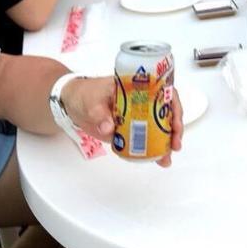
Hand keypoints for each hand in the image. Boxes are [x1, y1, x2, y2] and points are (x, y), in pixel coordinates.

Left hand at [65, 76, 183, 167]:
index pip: (163, 91)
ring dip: (167, 143)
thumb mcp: (91, 101)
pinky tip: (159, 160)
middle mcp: (141, 101)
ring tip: (167, 158)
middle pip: (166, 112)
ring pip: (159, 128)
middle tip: (175, 143)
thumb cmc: (84, 94)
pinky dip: (154, 150)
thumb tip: (109, 127)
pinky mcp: (129, 131)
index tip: (175, 119)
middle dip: (175, 128)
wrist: (71, 104)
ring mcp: (136, 117)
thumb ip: (100, 114)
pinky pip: (145, 140)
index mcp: (136, 87)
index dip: (173, 104)